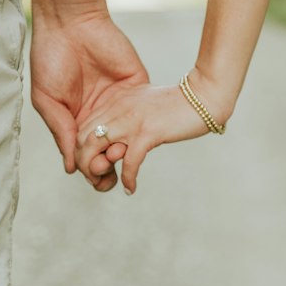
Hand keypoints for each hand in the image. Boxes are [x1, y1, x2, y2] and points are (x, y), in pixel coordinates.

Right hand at [29, 8, 148, 190]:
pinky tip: (134, 137)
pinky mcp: (137, 86)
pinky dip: (142, 128)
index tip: (91, 171)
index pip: (87, 155)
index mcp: (76, 120)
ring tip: (118, 152)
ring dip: (125, 151)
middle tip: (106, 165)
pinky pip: (144, 112)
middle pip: (109, 152)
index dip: (91, 168)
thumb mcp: (47, 99)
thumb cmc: (50, 58)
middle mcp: (100, 115)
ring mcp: (120, 102)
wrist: (70, 22)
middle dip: (109, 166)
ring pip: (128, 137)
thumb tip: (71, 168)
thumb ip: (61, 132)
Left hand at [74, 77, 222, 194]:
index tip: (91, 165)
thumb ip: (127, 119)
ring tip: (106, 185)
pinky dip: (127, 179)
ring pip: (96, 150)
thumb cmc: (177, 105)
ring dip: (97, 173)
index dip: (81, 150)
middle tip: (96, 179)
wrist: (204, 96)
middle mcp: (118, 108)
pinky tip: (130, 188)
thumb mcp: (144, 107)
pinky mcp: (148, 133)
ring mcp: (131, 120)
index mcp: (115, 100)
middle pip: (82, 140)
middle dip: (84, 164)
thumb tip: (118, 146)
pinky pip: (128, 163)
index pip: (82, 127)